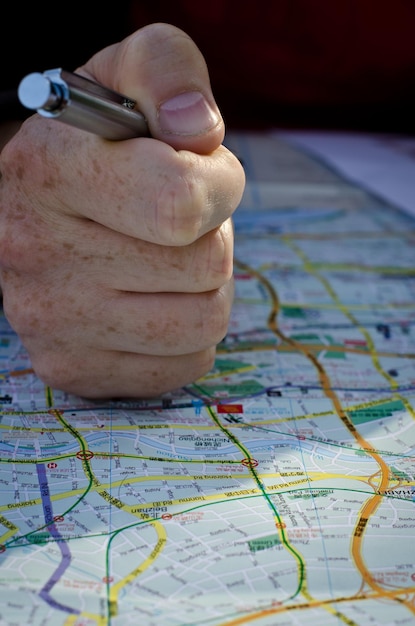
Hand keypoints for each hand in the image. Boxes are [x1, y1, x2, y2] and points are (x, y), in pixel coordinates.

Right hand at [0, 23, 244, 398]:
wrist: (44, 208)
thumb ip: (168, 71)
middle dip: (211, 237)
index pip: (178, 204)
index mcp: (48, 170)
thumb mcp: (126, 77)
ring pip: (203, 323)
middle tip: (174, 222)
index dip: (219, 186)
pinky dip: (188, 333)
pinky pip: (185, 364)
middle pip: (204, 267)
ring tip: (166, 259)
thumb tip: (199, 131)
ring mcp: (50, 320)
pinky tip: (154, 301)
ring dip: (204, 288)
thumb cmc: (101, 144)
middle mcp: (35, 251)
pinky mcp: (72, 366)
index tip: (204, 172)